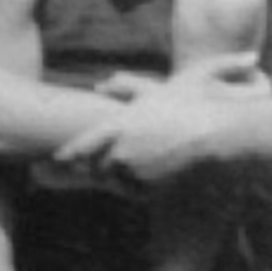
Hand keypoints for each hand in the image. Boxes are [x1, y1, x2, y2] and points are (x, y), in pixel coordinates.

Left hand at [57, 55, 271, 183]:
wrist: (214, 132)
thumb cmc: (188, 105)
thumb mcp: (156, 89)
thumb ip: (126, 86)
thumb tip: (103, 80)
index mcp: (119, 125)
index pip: (85, 143)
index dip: (70, 152)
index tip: (57, 158)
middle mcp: (122, 149)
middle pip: (98, 166)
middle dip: (99, 166)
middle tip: (97, 168)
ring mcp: (136, 169)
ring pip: (118, 179)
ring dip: (122, 177)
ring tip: (137, 168)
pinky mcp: (152, 185)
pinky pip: (138, 190)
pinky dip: (141, 186)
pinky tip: (154, 176)